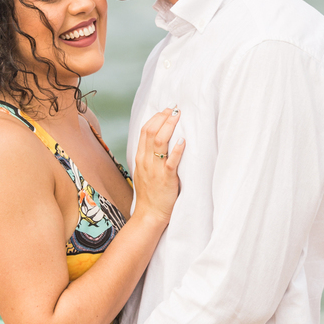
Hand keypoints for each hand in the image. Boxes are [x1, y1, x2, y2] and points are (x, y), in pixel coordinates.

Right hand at [133, 107, 184, 222]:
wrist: (149, 214)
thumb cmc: (151, 193)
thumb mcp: (144, 171)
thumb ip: (149, 156)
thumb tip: (158, 141)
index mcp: (140, 158)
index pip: (144, 131)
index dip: (156, 118)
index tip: (166, 110)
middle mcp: (146, 161)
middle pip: (150, 132)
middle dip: (163, 117)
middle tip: (174, 109)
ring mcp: (155, 169)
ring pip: (159, 142)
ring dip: (169, 126)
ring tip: (178, 117)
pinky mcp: (166, 178)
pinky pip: (171, 161)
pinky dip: (177, 149)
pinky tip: (182, 140)